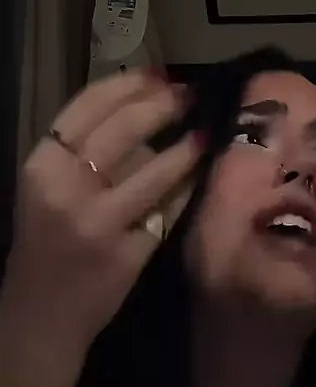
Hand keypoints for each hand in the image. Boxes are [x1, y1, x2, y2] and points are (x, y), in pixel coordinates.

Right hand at [1, 69, 199, 349]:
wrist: (43, 311)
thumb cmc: (46, 244)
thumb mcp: (48, 189)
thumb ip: (81, 154)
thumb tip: (139, 112)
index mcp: (41, 164)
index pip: (87, 106)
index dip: (128, 85)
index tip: (157, 75)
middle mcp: (66, 187)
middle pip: (124, 129)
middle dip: (163, 104)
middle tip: (188, 96)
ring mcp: (98, 222)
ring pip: (154, 170)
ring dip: (186, 149)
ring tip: (202, 137)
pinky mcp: (126, 253)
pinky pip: (166, 211)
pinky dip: (184, 192)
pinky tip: (197, 180)